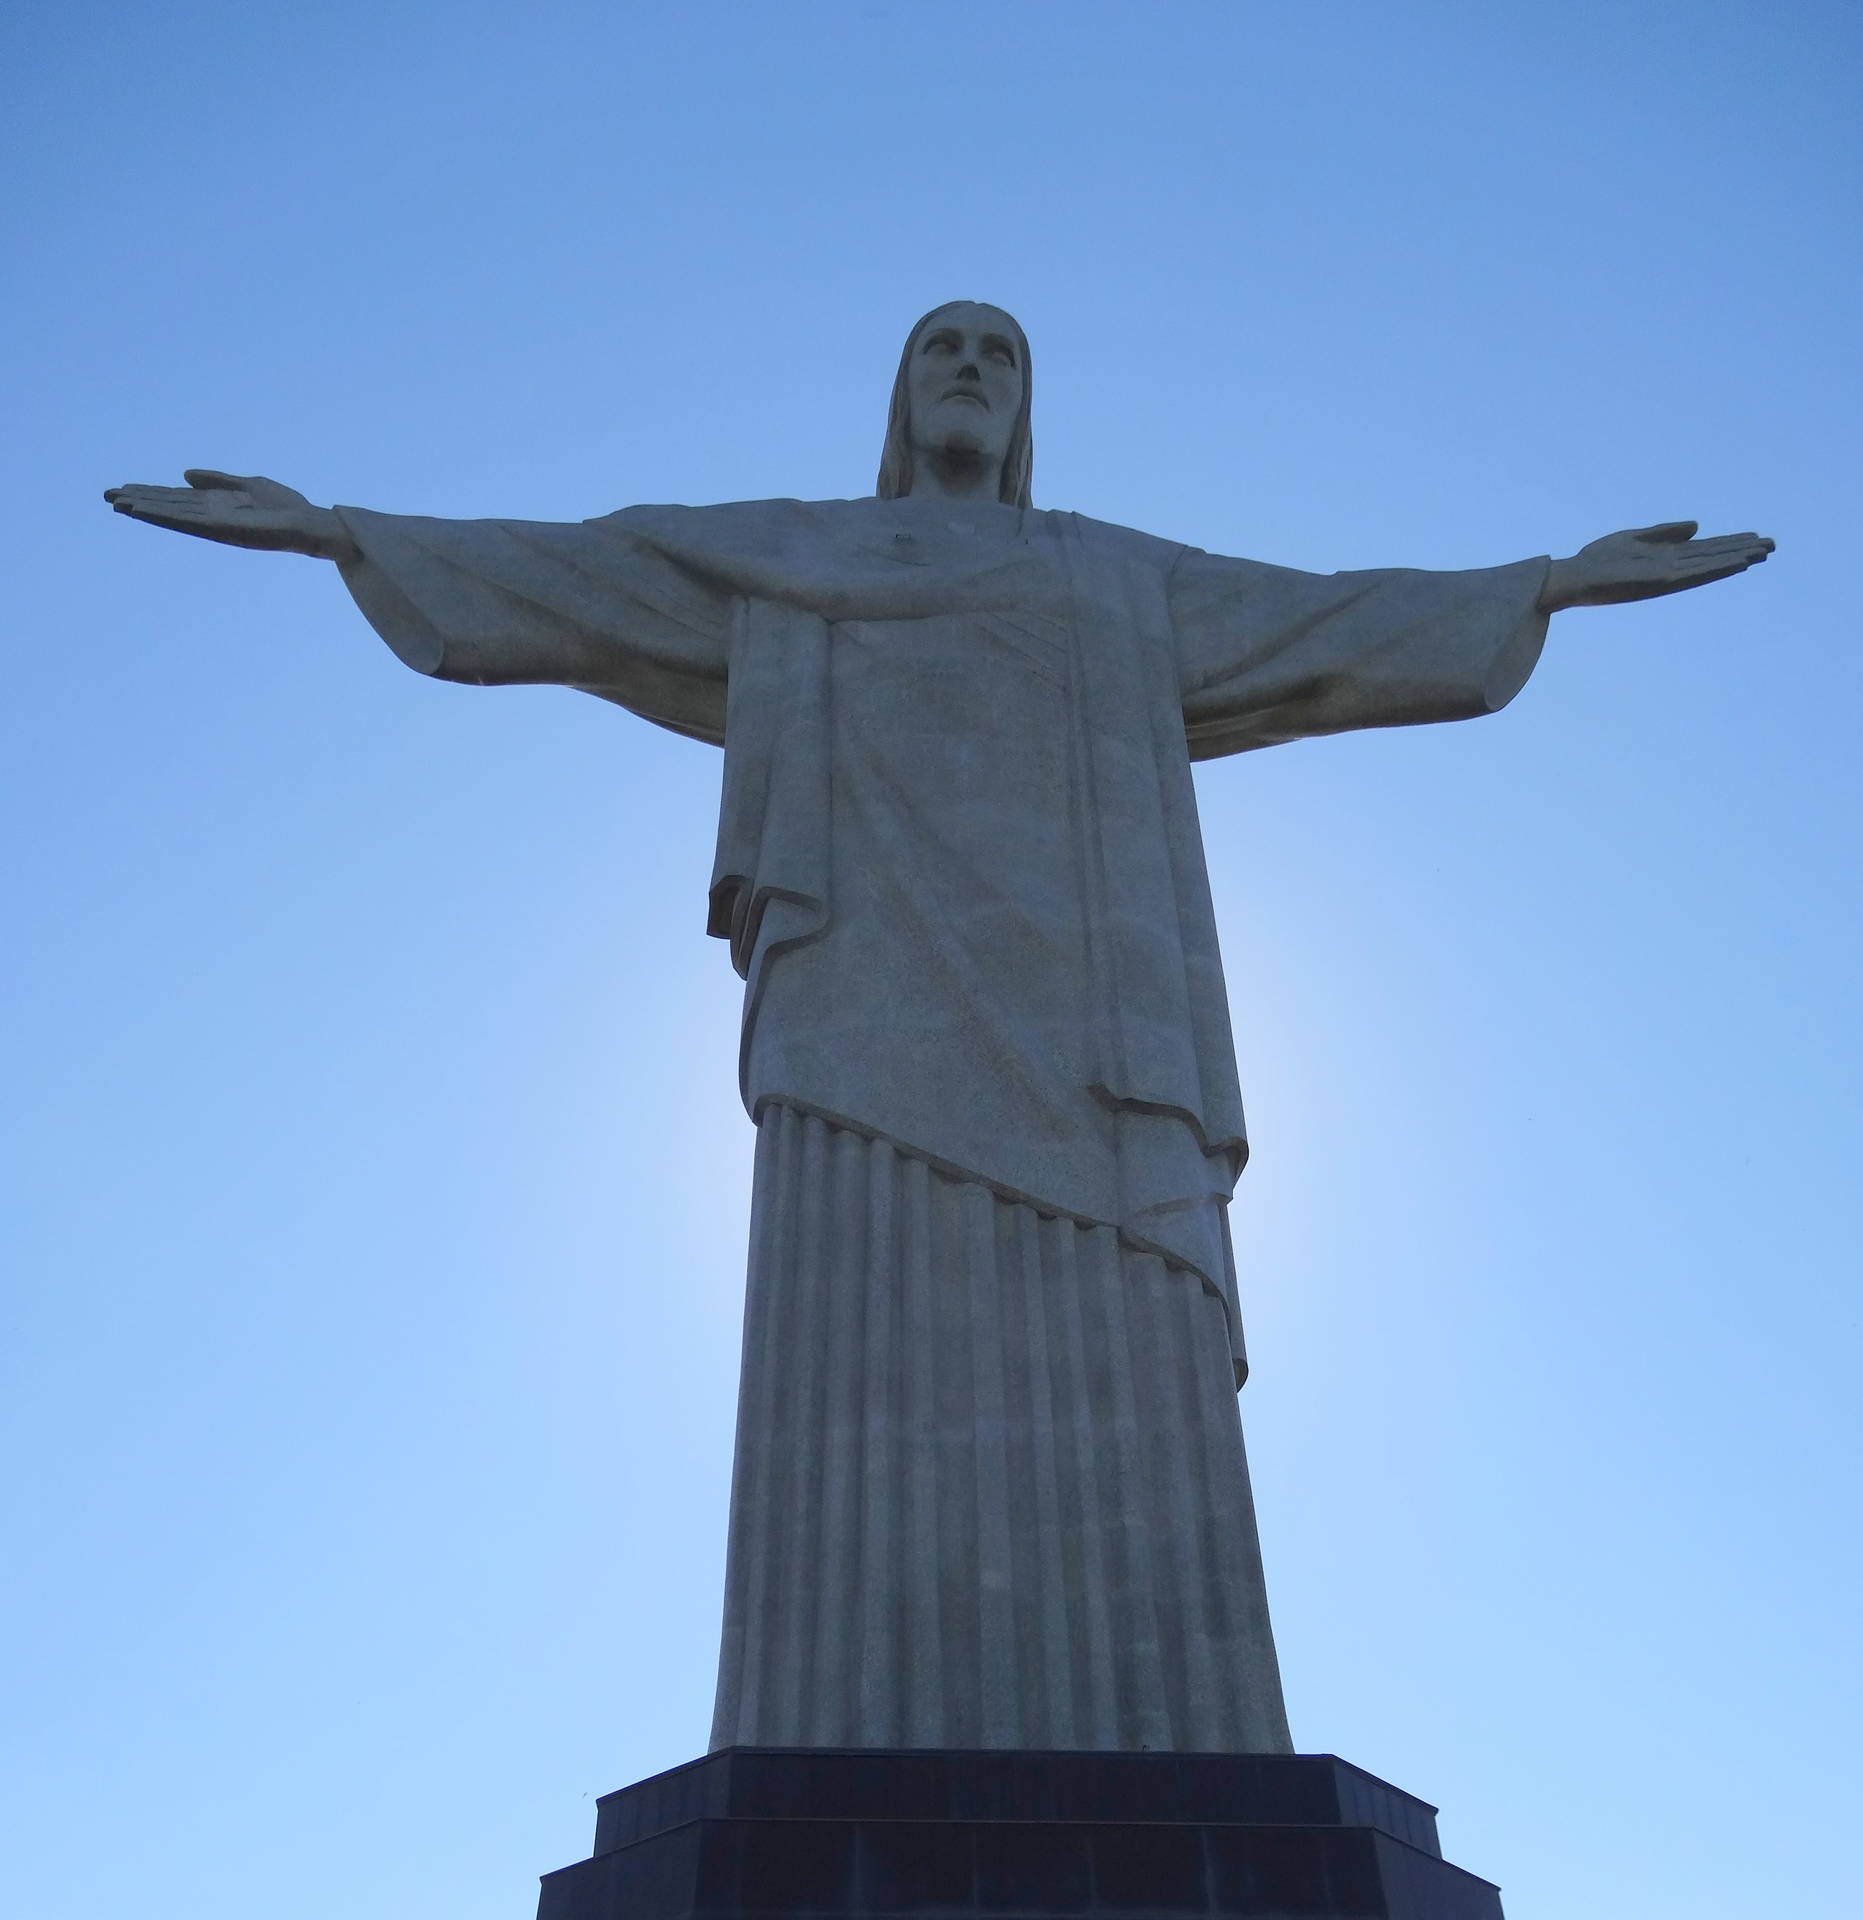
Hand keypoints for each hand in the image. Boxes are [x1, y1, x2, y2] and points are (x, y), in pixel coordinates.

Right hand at [103, 470, 356, 561]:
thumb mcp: (249, 484)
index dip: (151, 493)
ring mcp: (215, 524)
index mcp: (217, 505)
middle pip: (168, 507)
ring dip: (144, 509)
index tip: (124, 489)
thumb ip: (218, 480)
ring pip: (172, 515)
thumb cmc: (287, 506)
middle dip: (139, 501)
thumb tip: (185, 474)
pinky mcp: (222, 530)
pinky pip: (187, 522)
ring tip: (116, 503)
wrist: (310, 524)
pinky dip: (163, 516)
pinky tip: (142, 511)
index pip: (177, 499)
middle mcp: (212, 517)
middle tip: (106, 496)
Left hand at [1540, 522, 1773, 611]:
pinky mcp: (1658, 582)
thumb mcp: (1633, 538)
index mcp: (1665, 557)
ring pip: (1708, 566)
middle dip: (1742, 551)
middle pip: (1713, 557)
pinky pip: (1692, 574)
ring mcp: (1665, 576)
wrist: (1572, 578)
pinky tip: (1733, 563)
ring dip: (1735, 559)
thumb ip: (1664, 533)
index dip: (1730, 543)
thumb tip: (1698, 526)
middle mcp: (1670, 568)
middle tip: (1774, 545)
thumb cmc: (1597, 560)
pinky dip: (1714, 568)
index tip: (1756, 537)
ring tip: (1762, 553)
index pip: (1705, 549)